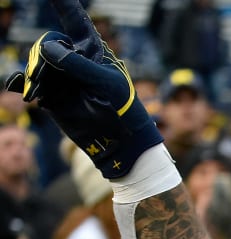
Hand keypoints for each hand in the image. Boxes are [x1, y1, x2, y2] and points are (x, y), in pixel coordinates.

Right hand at [5, 0, 160, 178]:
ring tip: (40, 95)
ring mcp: (61, 74)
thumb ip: (78, 65)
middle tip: (44, 84)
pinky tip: (18, 88)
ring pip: (36, 63)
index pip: (74, 19)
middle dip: (42, 61)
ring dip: (34, 76)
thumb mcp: (105, 84)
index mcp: (91, 49)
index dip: (62, 2)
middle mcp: (74, 58)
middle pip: (46, 43)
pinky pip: (27, 80)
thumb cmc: (121, 109)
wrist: (116, 140)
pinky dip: (20, 81)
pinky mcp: (51, 92)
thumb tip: (47, 47)